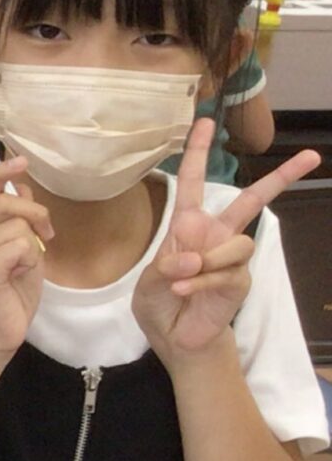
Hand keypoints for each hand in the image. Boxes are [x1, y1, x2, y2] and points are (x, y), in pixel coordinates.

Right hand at [0, 157, 50, 358]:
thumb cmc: (9, 296)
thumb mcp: (21, 251)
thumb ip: (18, 222)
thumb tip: (23, 190)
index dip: (1, 173)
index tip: (22, 161)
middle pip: (4, 202)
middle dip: (35, 213)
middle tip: (47, 235)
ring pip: (17, 226)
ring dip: (33, 246)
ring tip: (26, 267)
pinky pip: (19, 246)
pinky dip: (30, 261)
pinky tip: (19, 277)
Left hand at [135, 120, 321, 360]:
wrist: (176, 338)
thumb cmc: (160, 304)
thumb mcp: (149, 280)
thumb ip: (167, 264)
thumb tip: (191, 256)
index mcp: (189, 226)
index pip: (194, 184)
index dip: (198, 152)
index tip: (204, 121)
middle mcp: (216, 235)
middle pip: (252, 200)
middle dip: (281, 178)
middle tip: (310, 156)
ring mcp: (232, 258)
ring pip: (236, 244)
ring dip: (204, 262)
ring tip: (181, 278)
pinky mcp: (240, 280)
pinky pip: (226, 273)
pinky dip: (200, 283)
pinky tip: (184, 292)